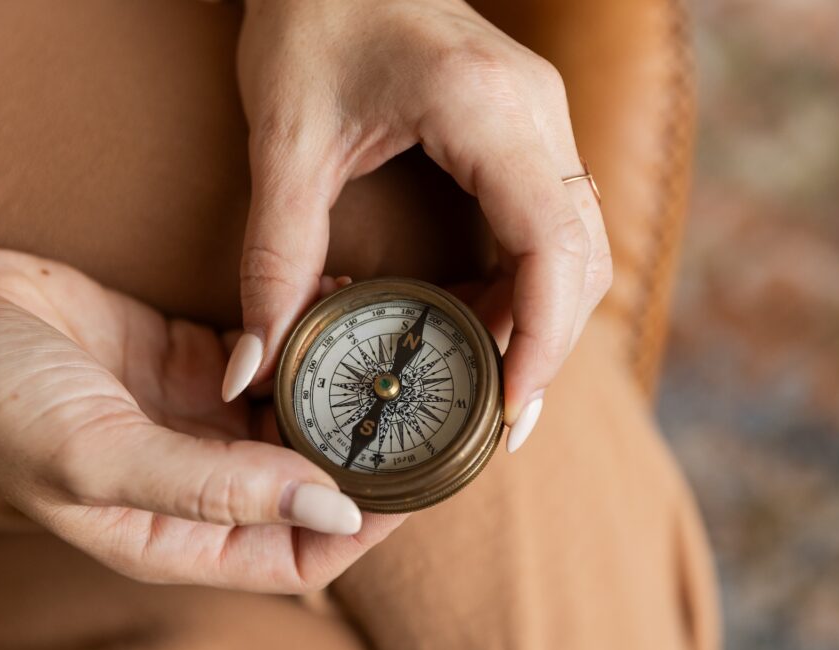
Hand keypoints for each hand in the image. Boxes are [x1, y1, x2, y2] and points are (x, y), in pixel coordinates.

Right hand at [0, 228, 404, 592]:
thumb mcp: (100, 457)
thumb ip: (216, 489)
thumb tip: (331, 508)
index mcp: (179, 537)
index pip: (300, 556)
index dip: (365, 527)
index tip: (416, 480)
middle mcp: (203, 486)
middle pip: (313, 487)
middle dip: (370, 455)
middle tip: (427, 408)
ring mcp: (204, 423)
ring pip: (301, 419)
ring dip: (346, 390)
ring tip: (393, 351)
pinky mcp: (199, 364)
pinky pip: (274, 359)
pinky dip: (307, 339)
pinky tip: (337, 305)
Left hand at [226, 0, 611, 453]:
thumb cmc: (309, 19)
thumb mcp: (284, 142)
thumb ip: (271, 260)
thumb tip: (254, 368)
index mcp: (487, 109)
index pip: (552, 245)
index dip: (543, 339)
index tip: (510, 411)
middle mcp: (537, 113)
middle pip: (583, 257)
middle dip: (547, 346)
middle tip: (498, 420)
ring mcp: (543, 119)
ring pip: (580, 245)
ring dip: (542, 319)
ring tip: (485, 381)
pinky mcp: (529, 130)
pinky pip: (554, 223)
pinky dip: (528, 285)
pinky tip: (482, 321)